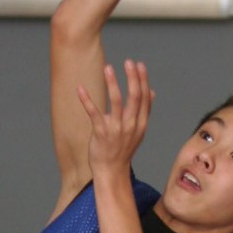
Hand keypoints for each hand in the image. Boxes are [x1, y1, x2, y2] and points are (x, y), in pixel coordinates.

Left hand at [79, 60, 152, 177]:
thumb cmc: (123, 149)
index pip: (144, 98)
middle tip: (128, 62)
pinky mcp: (101, 133)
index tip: (139, 65)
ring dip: (112, 83)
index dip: (142, 80)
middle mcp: (131, 125)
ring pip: (116, 102)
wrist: (111, 171)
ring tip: (108, 67)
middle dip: (132, 78)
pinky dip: (86, 100)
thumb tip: (152, 92)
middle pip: (134, 97)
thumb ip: (144, 110)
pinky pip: (94, 113)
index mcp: (140, 123)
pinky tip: (80, 88)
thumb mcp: (138, 131)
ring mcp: (116, 129)